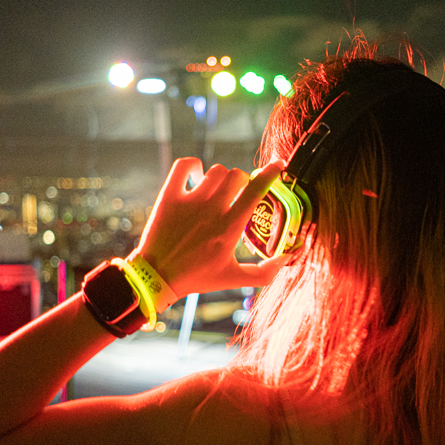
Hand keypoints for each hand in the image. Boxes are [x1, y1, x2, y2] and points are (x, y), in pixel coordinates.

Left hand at [129, 157, 287, 296]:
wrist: (157, 277)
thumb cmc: (198, 278)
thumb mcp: (234, 279)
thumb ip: (265, 273)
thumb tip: (287, 258)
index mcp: (229, 228)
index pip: (256, 191)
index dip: (271, 173)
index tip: (278, 166)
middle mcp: (211, 211)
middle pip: (237, 176)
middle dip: (243, 181)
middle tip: (238, 193)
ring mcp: (189, 201)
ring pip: (215, 171)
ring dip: (222, 177)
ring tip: (218, 190)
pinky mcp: (169, 196)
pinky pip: (184, 165)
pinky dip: (193, 165)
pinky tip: (196, 176)